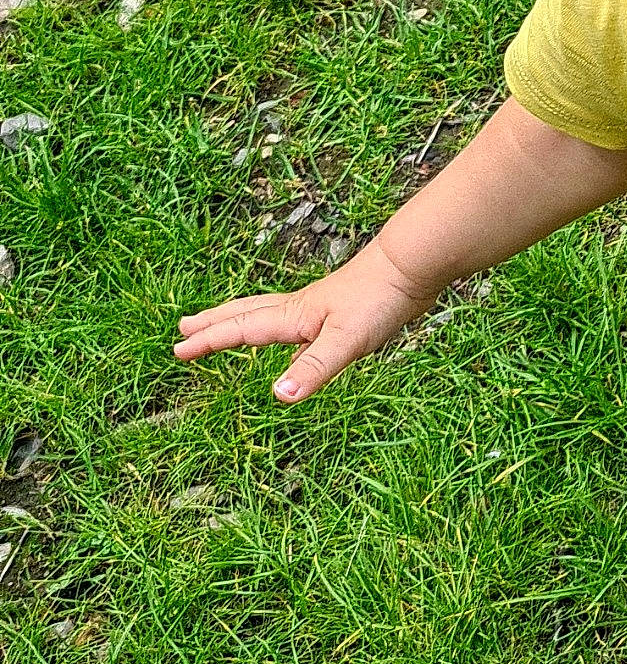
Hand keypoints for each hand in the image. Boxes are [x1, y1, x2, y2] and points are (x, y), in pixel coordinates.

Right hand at [173, 239, 438, 401]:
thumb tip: (278, 395)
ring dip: (241, 320)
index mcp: (293, 317)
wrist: (411, 268)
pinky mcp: (340, 311)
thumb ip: (313, 368)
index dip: (210, 342)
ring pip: (269, 314)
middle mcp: (300, 310)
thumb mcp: (346, 341)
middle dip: (214, 323)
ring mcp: (320, 309)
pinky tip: (293, 345)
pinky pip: (297, 324)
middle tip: (183, 327)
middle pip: (246, 314)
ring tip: (223, 324)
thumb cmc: (379, 300)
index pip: (241, 331)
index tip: (177, 351)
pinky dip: (282, 332)